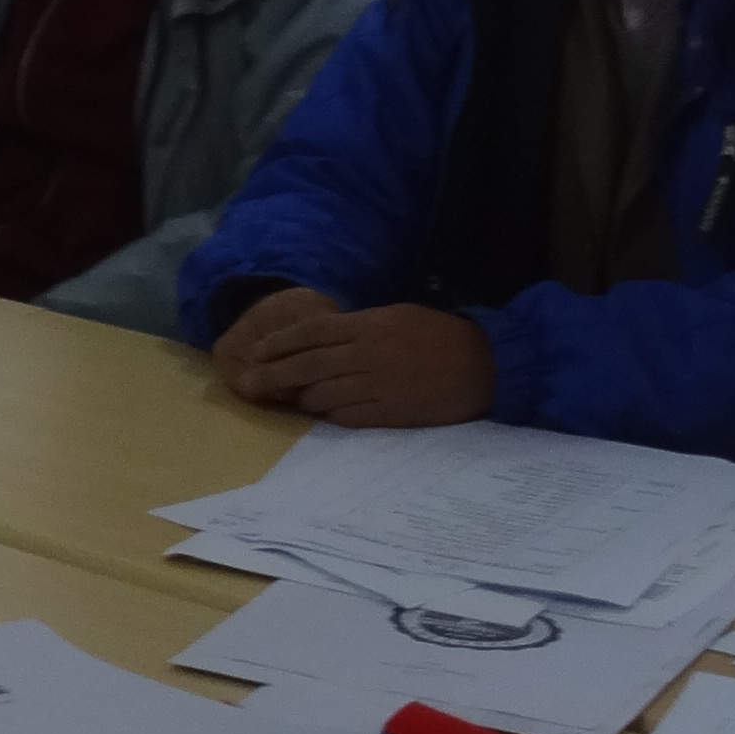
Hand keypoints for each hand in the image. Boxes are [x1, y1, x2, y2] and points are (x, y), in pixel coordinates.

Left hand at [219, 292, 495, 426]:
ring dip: (302, 397)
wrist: (486, 365)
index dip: (279, 342)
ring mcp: (377, 385)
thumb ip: (360, 327)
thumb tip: (323, 338)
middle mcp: (366, 354)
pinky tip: (322, 413)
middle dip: (273, 374)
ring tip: (290, 400)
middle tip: (248, 384)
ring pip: (322, 393)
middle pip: (306, 364)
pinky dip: (329, 415)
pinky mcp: (389, 413)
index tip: (257, 352)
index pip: (311, 331)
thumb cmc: (441, 336)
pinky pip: (347, 416)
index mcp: (368, 325)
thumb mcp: (397, 317)